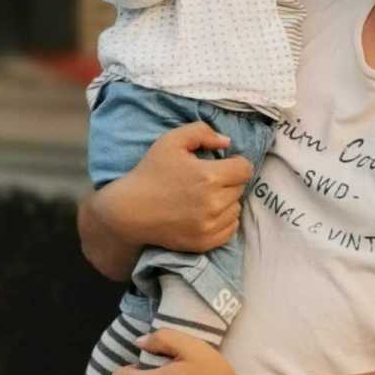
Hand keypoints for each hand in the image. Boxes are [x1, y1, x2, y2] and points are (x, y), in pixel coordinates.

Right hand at [102, 121, 252, 258]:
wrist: (129, 210)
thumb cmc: (150, 173)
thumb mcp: (171, 141)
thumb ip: (201, 132)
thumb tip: (227, 142)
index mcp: (209, 176)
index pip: (245, 169)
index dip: (235, 163)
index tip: (223, 165)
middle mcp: (213, 203)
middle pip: (240, 188)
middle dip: (229, 181)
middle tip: (208, 181)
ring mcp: (209, 225)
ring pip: (236, 208)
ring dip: (227, 201)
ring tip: (206, 197)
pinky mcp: (205, 242)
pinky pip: (230, 229)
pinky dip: (224, 220)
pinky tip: (206, 213)